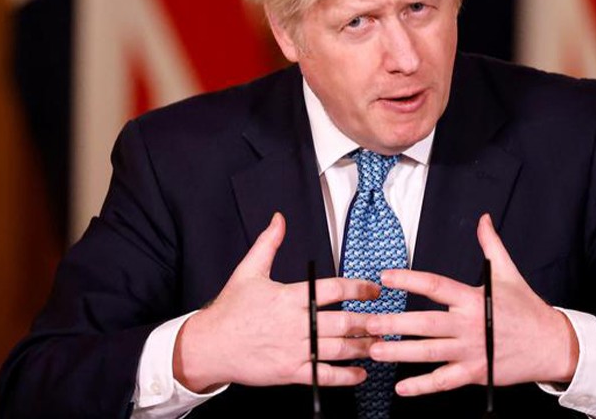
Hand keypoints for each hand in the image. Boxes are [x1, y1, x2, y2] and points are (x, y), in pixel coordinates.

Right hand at [173, 212, 380, 391]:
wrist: (208, 346)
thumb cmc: (229, 310)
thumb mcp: (248, 271)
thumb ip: (268, 244)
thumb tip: (279, 218)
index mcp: (290, 297)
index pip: (334, 290)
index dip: (360, 288)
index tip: (375, 290)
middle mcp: (296, 324)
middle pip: (344, 323)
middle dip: (370, 323)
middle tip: (387, 321)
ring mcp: (294, 350)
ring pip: (339, 350)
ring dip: (364, 348)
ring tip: (380, 345)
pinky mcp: (290, 373)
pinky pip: (324, 376)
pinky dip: (347, 377)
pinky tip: (361, 373)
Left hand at [366, 213, 578, 395]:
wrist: (552, 344)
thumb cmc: (527, 308)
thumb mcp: (508, 273)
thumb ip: (490, 245)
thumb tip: (482, 219)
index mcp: (472, 298)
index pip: (435, 285)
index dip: (408, 279)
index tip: (385, 277)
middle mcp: (469, 325)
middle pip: (425, 323)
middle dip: (394, 323)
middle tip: (369, 322)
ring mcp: (471, 351)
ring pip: (429, 353)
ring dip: (400, 352)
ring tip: (374, 351)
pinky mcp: (475, 373)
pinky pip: (444, 381)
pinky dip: (422, 386)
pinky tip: (401, 387)